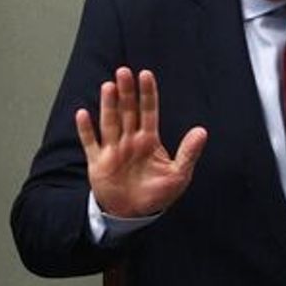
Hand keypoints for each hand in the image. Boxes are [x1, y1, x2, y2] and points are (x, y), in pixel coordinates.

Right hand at [76, 67, 207, 217]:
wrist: (132, 214)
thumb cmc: (157, 194)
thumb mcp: (179, 175)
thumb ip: (188, 153)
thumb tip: (202, 131)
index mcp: (149, 140)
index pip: (149, 111)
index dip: (147, 93)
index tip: (145, 74)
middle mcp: (130, 140)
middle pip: (127, 111)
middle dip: (126, 92)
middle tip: (124, 72)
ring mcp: (113, 149)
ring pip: (110, 122)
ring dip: (108, 105)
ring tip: (108, 86)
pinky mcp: (98, 162)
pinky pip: (90, 143)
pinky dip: (86, 129)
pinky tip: (83, 114)